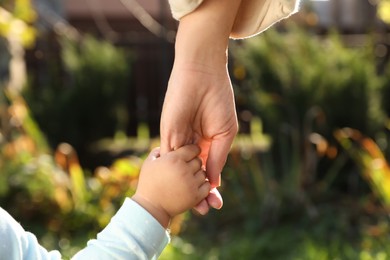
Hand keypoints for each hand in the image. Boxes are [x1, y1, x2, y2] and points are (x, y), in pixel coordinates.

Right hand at [132, 145, 210, 227]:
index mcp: (174, 159)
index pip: (193, 149)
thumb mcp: (149, 163)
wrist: (150, 207)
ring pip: (204, 174)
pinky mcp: (195, 196)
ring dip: (198, 175)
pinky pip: (207, 187)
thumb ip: (158, 151)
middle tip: (188, 169)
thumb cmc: (148, 183)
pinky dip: (202, 186)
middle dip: (194, 164)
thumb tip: (166, 146)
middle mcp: (184, 169)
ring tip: (190, 178)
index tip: (189, 156)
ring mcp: (191, 183)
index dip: (192, 152)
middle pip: (199, 161)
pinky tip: (193, 187)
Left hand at [160, 61, 237, 214]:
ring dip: (186, 190)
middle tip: (203, 211)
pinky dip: (173, 175)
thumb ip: (217, 157)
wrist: (202, 77)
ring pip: (181, 172)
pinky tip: (177, 191)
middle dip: (198, 194)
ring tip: (193, 208)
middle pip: (193, 175)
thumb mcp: (224, 134)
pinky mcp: (167, 135)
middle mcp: (191, 145)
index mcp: (207, 144)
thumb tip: (214, 181)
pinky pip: (168, 159)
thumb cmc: (218, 101)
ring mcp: (179, 142)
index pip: (208, 171)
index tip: (216, 204)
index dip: (212, 188)